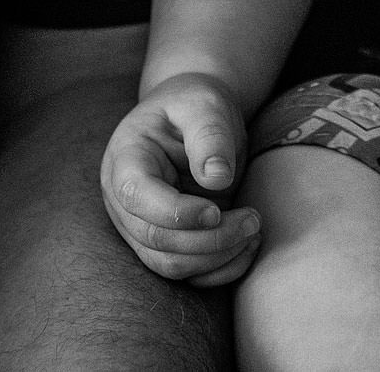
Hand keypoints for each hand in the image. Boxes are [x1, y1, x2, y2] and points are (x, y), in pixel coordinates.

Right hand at [97, 71, 261, 284]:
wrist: (194, 119)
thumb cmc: (196, 106)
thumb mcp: (205, 105)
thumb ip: (209, 135)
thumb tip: (216, 178)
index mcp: (125, 159)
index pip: (138, 197)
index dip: (177, 212)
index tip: (217, 209)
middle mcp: (125, 201)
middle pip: (156, 240)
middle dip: (210, 238)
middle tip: (252, 219)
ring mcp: (141, 227)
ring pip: (170, 265)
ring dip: (217, 257)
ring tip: (253, 229)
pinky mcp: (165, 244)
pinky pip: (187, 274)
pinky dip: (220, 269)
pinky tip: (248, 246)